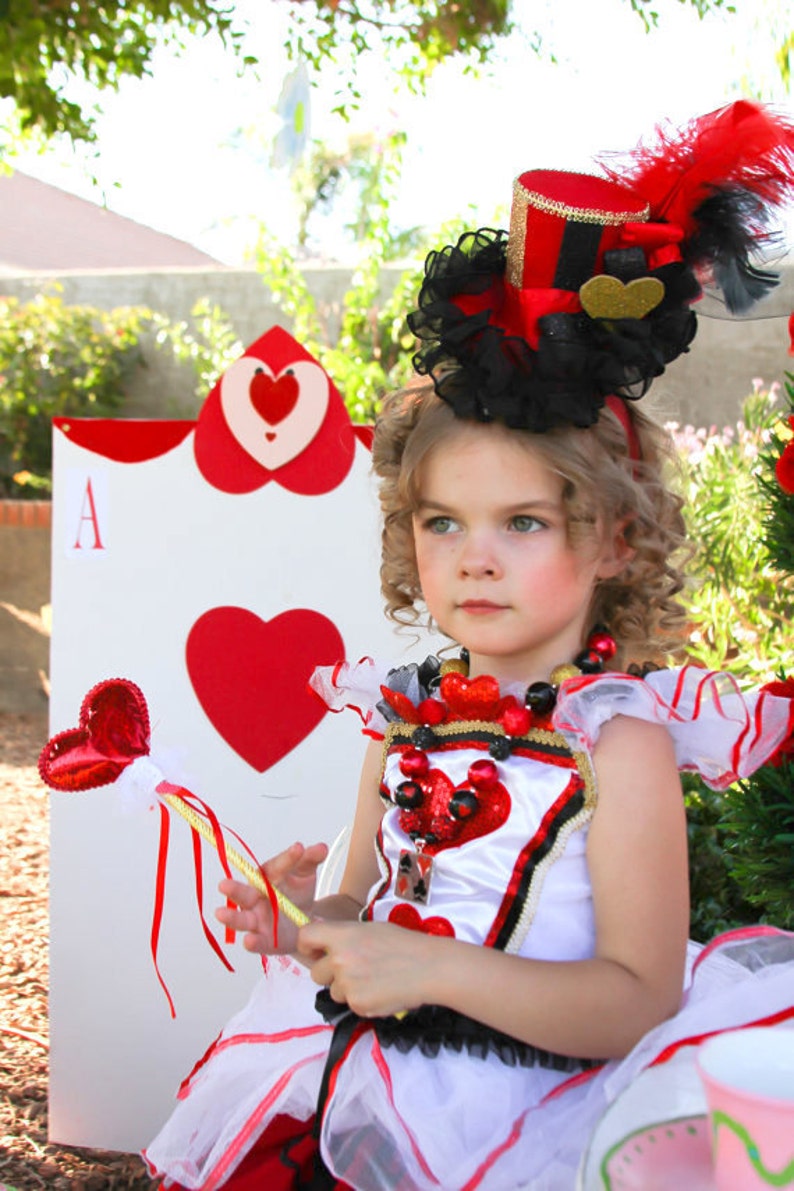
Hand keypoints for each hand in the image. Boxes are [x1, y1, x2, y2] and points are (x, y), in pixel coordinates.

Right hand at [216, 840, 327, 954]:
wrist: (304, 922)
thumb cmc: (297, 893)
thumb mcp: (305, 875)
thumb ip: (310, 860)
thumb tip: (321, 847)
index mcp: (268, 877)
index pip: (276, 867)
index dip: (288, 858)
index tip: (299, 849)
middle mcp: (256, 897)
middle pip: (244, 893)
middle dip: (234, 889)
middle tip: (223, 885)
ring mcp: (258, 919)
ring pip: (242, 919)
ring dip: (231, 918)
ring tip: (220, 914)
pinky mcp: (264, 940)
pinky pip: (257, 942)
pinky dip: (252, 942)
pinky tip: (248, 941)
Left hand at [297, 919, 432, 1017]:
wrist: (428, 968)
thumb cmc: (403, 944)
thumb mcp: (370, 930)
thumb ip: (344, 937)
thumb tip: (323, 944)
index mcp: (343, 936)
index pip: (306, 937)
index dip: (307, 945)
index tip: (314, 951)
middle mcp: (340, 960)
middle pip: (316, 972)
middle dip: (330, 973)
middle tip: (353, 969)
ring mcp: (348, 985)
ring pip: (334, 991)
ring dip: (347, 988)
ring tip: (374, 979)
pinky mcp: (358, 1005)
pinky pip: (351, 1004)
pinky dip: (362, 1000)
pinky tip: (381, 990)